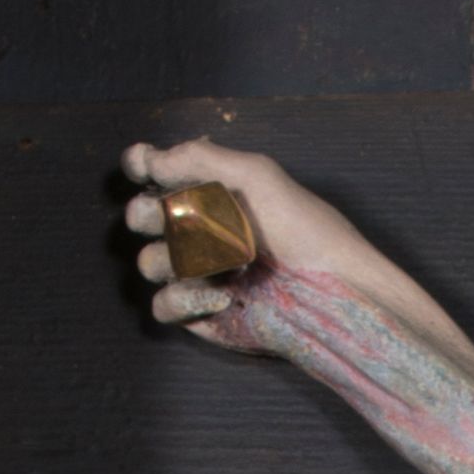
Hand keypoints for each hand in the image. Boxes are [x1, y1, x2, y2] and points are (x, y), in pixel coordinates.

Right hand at [120, 135, 373, 339]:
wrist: (334, 291)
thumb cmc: (306, 229)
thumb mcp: (257, 176)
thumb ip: (199, 158)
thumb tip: (148, 159)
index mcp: (209, 194)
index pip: (154, 174)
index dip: (140, 166)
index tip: (144, 166)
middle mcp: (199, 232)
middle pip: (141, 217)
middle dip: (150, 213)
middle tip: (178, 217)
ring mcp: (199, 274)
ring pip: (148, 262)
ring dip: (173, 258)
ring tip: (219, 263)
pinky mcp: (202, 314)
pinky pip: (162, 306)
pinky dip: (182, 300)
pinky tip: (220, 296)